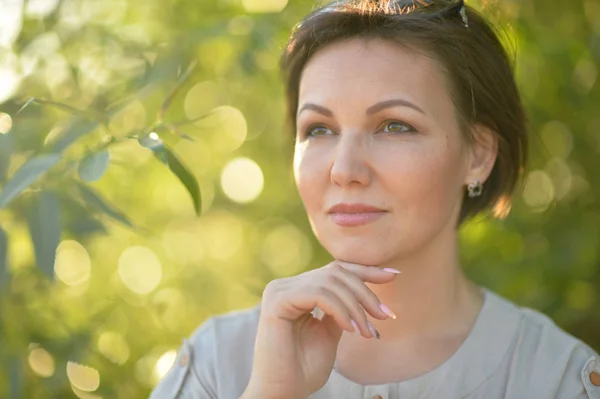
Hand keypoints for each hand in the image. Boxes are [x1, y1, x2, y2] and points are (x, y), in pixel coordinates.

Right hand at [243, 261, 399, 398]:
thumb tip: (366, 290)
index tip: (393, 275)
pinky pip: (318, 294)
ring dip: (356, 307)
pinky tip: (350, 330)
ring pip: (330, 282)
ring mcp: (278, 291)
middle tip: (385, 316)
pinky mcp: (276, 301)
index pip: (335, 269)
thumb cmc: (305, 368)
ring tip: (367, 332)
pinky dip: (340, 310)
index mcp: (297, 289)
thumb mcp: (331, 332)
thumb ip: (342, 308)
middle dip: (366, 293)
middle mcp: (285, 285)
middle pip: (335, 272)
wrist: (284, 392)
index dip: (365, 270)